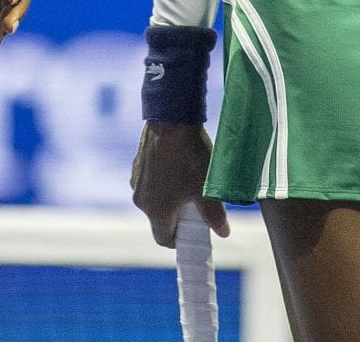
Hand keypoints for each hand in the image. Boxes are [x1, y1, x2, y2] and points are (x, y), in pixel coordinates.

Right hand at [131, 122, 230, 248]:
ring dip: (169, 198)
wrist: (171, 119)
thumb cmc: (190, 156)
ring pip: (154, 199)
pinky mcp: (137, 164)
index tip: (193, 234)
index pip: (164, 239)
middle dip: (177, 217)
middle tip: (197, 207)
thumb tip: (223, 232)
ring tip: (190, 183)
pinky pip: (150, 182)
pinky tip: (179, 166)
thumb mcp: (206, 188)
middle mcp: (141, 199)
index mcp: (156, 210)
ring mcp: (137, 180)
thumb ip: (214, 215)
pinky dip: (163, 181)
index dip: (179, 240)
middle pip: (159, 219)